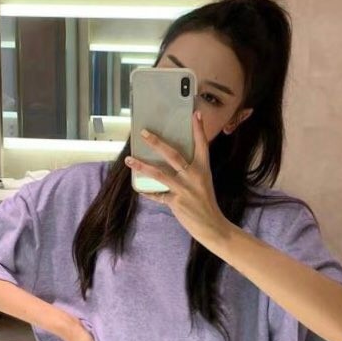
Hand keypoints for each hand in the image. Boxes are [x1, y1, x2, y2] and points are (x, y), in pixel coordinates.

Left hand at [124, 110, 229, 247]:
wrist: (212, 226)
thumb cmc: (206, 203)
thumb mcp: (203, 182)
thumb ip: (190, 171)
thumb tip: (173, 161)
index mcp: (203, 169)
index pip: (202, 145)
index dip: (198, 130)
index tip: (194, 114)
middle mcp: (193, 176)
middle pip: (173, 155)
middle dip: (157, 143)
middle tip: (144, 133)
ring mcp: (184, 189)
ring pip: (159, 174)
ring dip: (142, 166)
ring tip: (129, 160)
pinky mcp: (176, 202)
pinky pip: (157, 195)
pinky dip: (148, 192)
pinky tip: (138, 188)